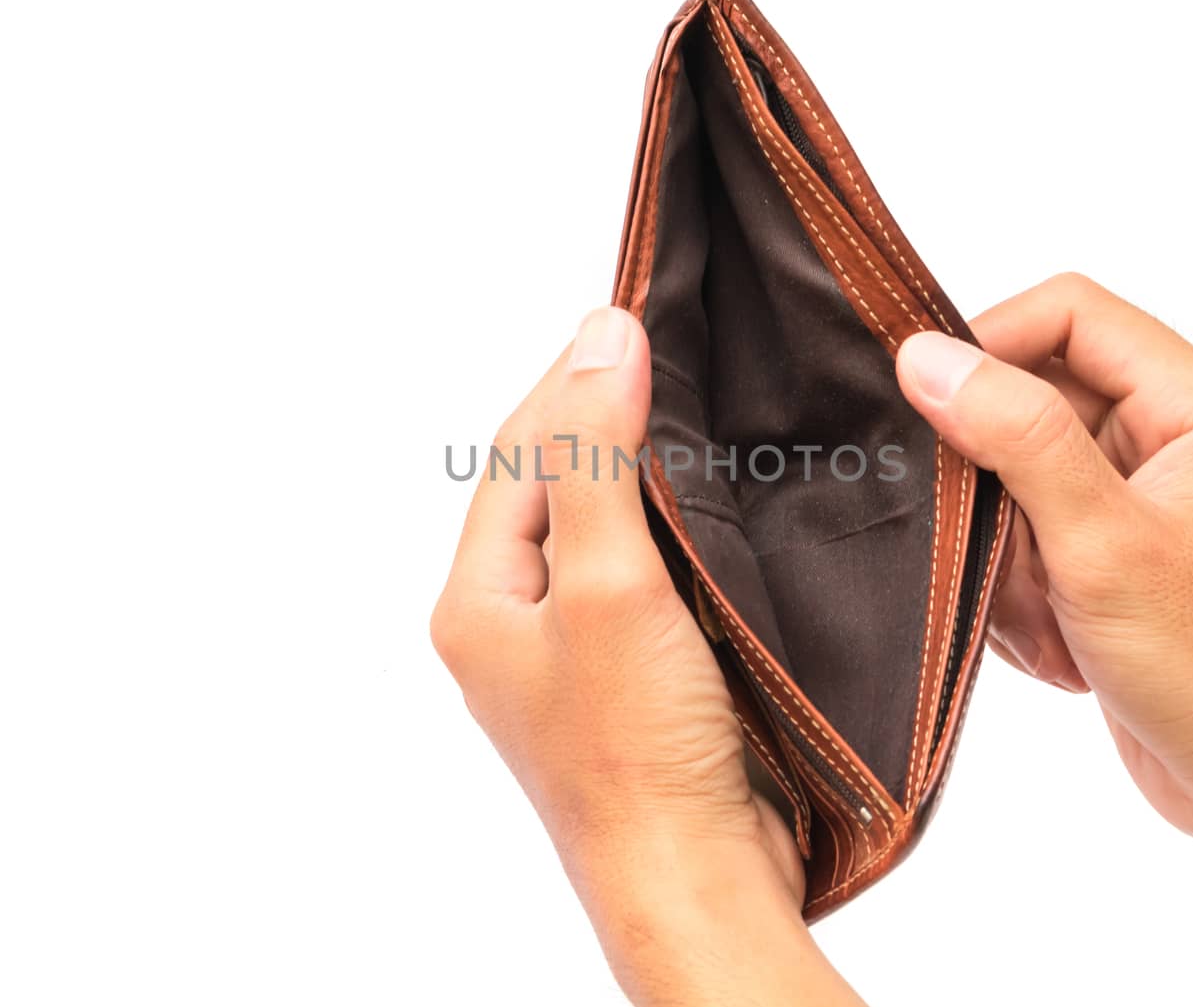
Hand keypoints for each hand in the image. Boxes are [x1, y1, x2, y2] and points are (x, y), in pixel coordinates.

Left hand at [432, 307, 862, 1005]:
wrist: (691, 878)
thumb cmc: (638, 753)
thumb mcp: (609, 583)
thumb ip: (595, 458)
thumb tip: (603, 336)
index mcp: (478, 599)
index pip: (520, 453)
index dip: (574, 380)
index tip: (635, 315)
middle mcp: (511, 621)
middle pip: (552, 484)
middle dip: (604, 416)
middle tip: (671, 346)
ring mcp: (568, 651)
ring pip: (599, 526)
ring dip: (642, 468)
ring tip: (696, 405)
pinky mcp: (626, 675)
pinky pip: (639, 573)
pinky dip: (671, 526)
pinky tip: (714, 500)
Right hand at [896, 273, 1192, 995]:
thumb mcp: (1103, 544)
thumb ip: (1017, 437)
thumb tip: (927, 358)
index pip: (1067, 314)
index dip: (987, 344)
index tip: (925, 405)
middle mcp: (1170, 434)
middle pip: (1031, 396)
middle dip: (994, 480)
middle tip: (995, 548)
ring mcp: (1137, 494)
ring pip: (1014, 474)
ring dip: (1007, 551)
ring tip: (1045, 613)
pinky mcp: (1109, 549)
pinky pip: (1023, 534)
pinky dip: (1019, 589)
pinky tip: (1056, 642)